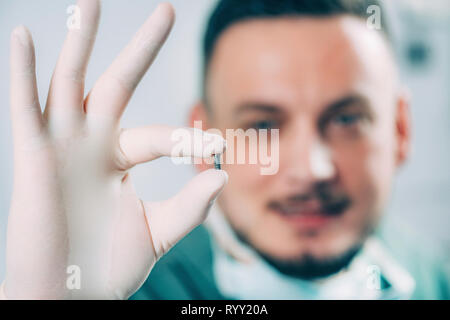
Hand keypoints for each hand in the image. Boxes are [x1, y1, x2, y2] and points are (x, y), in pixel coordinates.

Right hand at [2, 0, 226, 298]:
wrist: (67, 296)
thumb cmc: (108, 267)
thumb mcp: (159, 231)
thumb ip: (191, 205)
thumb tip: (221, 172)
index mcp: (119, 159)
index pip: (162, 135)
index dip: (188, 137)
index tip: (218, 144)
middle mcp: (91, 144)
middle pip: (118, 83)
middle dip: (141, 48)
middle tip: (167, 9)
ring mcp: (60, 146)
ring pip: (70, 82)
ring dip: (80, 41)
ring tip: (92, 0)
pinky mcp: (31, 157)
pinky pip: (25, 108)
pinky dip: (22, 72)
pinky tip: (23, 35)